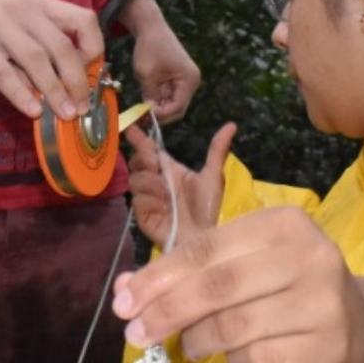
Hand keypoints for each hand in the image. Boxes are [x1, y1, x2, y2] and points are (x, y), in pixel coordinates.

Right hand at [0, 0, 102, 119]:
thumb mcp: (18, 20)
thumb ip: (41, 43)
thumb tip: (66, 84)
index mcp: (40, 3)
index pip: (83, 20)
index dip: (94, 48)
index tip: (92, 72)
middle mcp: (24, 11)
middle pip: (62, 47)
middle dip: (77, 81)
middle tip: (82, 107)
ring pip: (36, 61)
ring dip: (54, 91)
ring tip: (65, 114)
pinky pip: (4, 73)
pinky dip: (21, 94)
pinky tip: (32, 111)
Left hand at [113, 205, 363, 362]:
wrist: (359, 329)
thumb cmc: (288, 289)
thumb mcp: (245, 264)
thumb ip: (191, 272)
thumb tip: (126, 290)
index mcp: (283, 223)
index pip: (205, 249)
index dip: (157, 277)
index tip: (122, 302)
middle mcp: (309, 255)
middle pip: (217, 286)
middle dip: (166, 311)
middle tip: (135, 334)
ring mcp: (323, 302)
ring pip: (233, 327)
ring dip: (198, 340)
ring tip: (191, 345)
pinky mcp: (327, 346)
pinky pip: (257, 359)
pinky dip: (233, 362)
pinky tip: (235, 356)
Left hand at [117, 0, 200, 121]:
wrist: (151, 28)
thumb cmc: (150, 46)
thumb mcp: (146, 73)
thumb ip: (149, 95)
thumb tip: (149, 113)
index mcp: (189, 79)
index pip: (178, 107)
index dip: (162, 114)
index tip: (145, 116)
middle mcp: (191, 82)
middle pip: (177, 108)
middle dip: (160, 113)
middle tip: (142, 118)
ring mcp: (185, 81)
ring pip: (172, 104)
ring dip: (158, 107)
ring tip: (141, 110)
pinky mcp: (177, 80)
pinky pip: (168, 96)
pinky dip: (157, 99)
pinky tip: (145, 100)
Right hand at [125, 122, 234, 251]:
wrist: (203, 236)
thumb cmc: (207, 209)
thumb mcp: (213, 177)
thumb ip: (217, 150)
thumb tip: (231, 125)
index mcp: (170, 171)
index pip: (151, 151)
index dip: (140, 140)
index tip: (132, 129)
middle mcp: (155, 181)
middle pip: (138, 162)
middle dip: (145, 159)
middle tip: (157, 166)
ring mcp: (147, 198)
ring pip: (136, 179)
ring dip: (151, 183)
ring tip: (167, 194)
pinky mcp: (142, 214)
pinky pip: (138, 200)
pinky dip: (151, 201)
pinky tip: (164, 208)